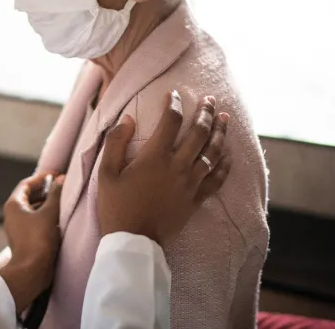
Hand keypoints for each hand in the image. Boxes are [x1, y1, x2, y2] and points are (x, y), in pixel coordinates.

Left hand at [0, 172, 63, 311]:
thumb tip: (61, 179)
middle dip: (46, 190)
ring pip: (33, 209)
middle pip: (29, 196)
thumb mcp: (49, 213)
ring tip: (63, 201)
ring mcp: (17, 227)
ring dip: (47, 204)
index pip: (26, 184)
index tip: (56, 174)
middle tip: (62, 186)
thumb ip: (55, 195)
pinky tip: (59, 218)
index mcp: (14, 204)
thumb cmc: (38, 240)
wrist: (31, 271)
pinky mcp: (24, 238)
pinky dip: (45, 216)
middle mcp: (12, 214)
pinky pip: (35, 221)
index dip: (42, 177)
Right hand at [97, 90, 230, 247]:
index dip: (173, 103)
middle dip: (205, 112)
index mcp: (155, 156)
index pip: (170, 121)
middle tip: (210, 99)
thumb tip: (129, 119)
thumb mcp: (106, 172)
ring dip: (220, 133)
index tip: (173, 93)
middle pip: (198, 133)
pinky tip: (228, 154)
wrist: (134, 241)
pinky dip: (225, 164)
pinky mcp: (196, 200)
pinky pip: (217, 179)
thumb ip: (116, 142)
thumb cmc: (116, 206)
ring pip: (212, 153)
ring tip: (224, 118)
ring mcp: (190, 184)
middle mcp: (177, 166)